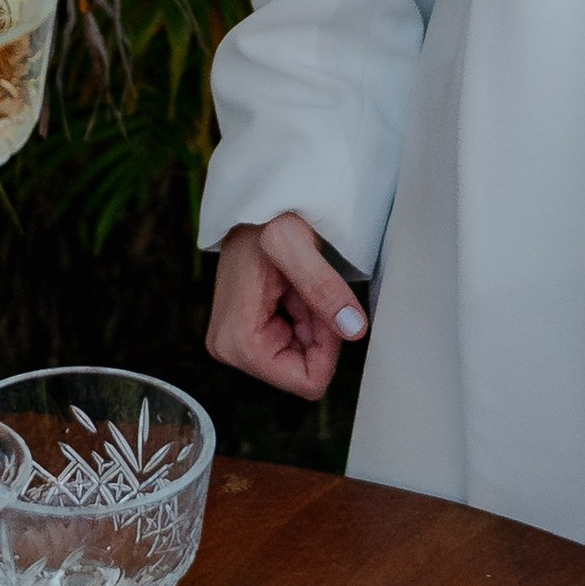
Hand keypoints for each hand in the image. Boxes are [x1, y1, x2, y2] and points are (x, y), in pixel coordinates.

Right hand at [207, 214, 368, 400]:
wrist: (254, 204)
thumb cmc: (267, 217)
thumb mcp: (296, 246)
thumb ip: (324, 288)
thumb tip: (354, 330)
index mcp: (238, 342)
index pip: (306, 381)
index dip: (327, 347)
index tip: (321, 306)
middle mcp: (230, 350)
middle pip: (303, 372)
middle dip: (318, 333)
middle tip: (307, 291)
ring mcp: (236, 344)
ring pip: (302, 358)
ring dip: (312, 323)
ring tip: (297, 286)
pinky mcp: (247, 335)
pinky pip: (294, 345)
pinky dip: (304, 318)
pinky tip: (292, 290)